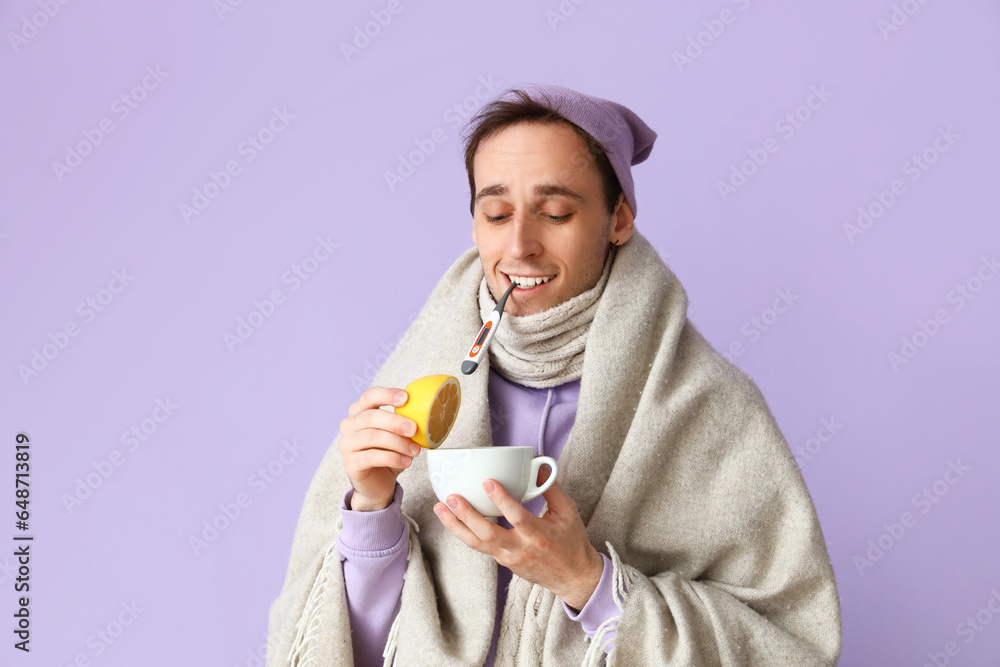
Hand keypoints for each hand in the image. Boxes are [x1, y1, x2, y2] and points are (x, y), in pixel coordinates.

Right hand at [338, 386, 420, 510]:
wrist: (377, 484)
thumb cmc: (388, 454)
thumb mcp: (398, 436)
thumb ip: (405, 423)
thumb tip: (429, 414)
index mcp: (359, 412)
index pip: (369, 397)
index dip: (387, 395)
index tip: (406, 398)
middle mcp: (349, 425)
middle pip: (370, 417)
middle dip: (395, 421)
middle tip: (414, 429)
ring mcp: (346, 444)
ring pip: (372, 437)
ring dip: (398, 443)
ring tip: (415, 451)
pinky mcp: (350, 463)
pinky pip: (372, 457)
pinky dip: (393, 458)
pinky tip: (406, 462)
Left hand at [433, 473, 603, 609]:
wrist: (573, 578)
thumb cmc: (571, 542)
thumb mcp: (568, 512)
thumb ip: (552, 488)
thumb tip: (539, 464)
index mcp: (539, 535)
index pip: (518, 517)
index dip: (501, 500)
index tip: (487, 482)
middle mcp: (521, 549)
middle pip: (488, 534)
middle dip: (466, 516)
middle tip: (451, 498)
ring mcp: (509, 558)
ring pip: (477, 544)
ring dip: (456, 526)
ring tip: (440, 508)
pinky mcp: (503, 562)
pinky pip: (480, 547)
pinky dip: (465, 532)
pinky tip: (452, 519)